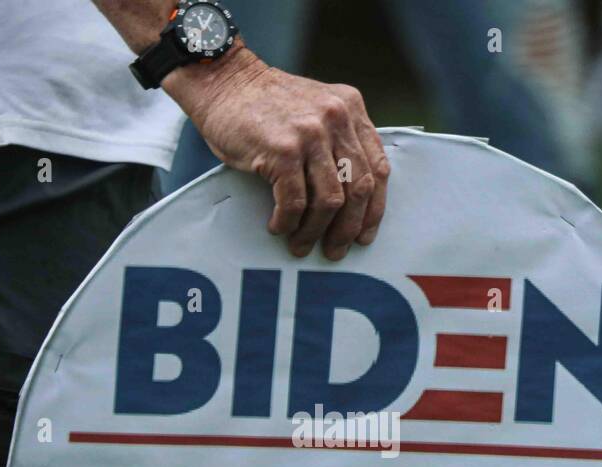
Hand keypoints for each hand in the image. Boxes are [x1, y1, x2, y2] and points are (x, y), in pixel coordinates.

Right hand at [167, 47, 389, 260]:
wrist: (223, 80)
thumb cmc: (264, 105)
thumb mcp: (315, 109)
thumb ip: (337, 139)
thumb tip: (349, 199)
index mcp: (351, 108)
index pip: (378, 168)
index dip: (374, 209)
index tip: (364, 234)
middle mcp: (337, 118)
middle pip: (359, 189)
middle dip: (348, 228)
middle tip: (335, 250)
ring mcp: (310, 134)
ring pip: (330, 201)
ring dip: (315, 231)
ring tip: (300, 245)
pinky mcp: (283, 150)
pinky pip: (294, 202)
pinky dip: (288, 222)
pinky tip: (278, 227)